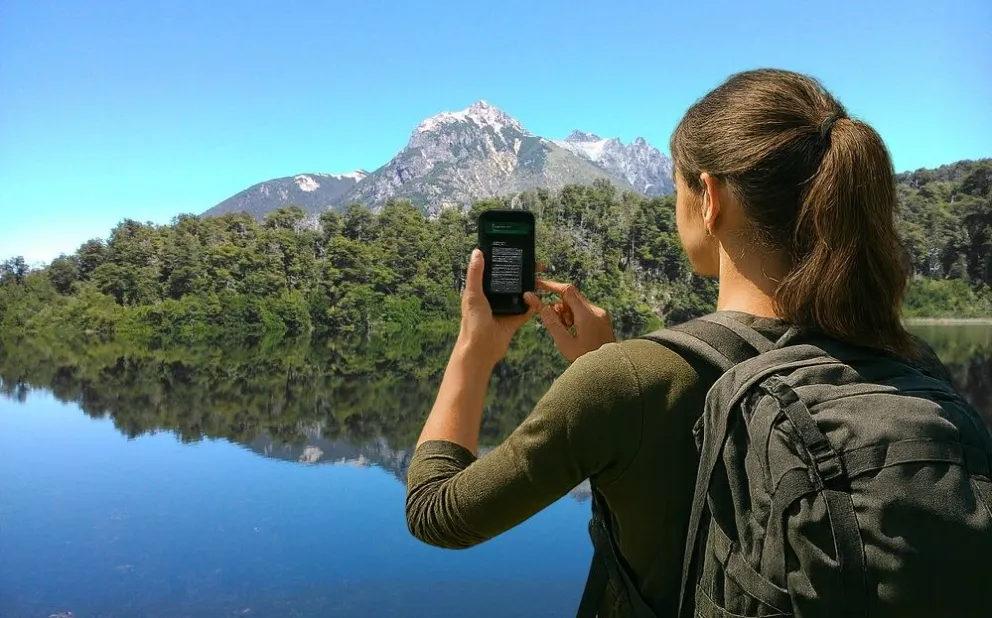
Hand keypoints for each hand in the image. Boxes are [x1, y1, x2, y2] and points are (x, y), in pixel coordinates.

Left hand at [457, 248, 541, 368]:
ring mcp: (507, 307)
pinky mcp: (516, 318)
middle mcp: (496, 296)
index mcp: (484, 288)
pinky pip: (528, 308)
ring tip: (543, 279)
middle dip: (526, 271)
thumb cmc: (472, 322)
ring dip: (533, 285)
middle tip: (539, 266)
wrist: (481, 350)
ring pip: (523, 292)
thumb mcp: (473, 294)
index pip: (498, 269)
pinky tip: (541, 296)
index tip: (522, 252)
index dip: (509, 260)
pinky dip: (535, 303)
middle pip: (514, 279)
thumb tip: (477, 251)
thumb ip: (476, 274)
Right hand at [536, 279, 614, 362]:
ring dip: (566, 313)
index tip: (537, 285)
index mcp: (587, 315)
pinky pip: (584, 312)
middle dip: (559, 306)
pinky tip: (573, 332)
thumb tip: (534, 300)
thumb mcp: (563, 341)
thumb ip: (549, 319)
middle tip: (556, 323)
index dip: (550, 285)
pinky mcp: (602, 320)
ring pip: (577, 305)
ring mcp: (601, 315)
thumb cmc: (586, 360)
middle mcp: (596, 311)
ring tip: (566, 332)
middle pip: (571, 297)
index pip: (567, 290)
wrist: (608, 371)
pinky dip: (574, 318)